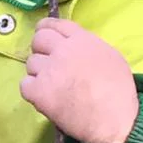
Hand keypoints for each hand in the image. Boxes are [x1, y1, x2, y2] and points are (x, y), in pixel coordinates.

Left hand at [20, 18, 139, 142]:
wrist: (112, 118)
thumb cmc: (117, 91)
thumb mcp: (109, 57)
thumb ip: (88, 48)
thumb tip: (72, 48)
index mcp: (82, 40)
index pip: (55, 24)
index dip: (46, 28)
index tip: (43, 33)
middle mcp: (63, 50)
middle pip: (37, 40)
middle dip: (40, 49)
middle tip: (47, 63)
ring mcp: (48, 70)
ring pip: (30, 63)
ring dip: (38, 73)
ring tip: (52, 85)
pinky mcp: (38, 91)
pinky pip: (24, 85)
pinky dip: (32, 91)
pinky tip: (45, 97)